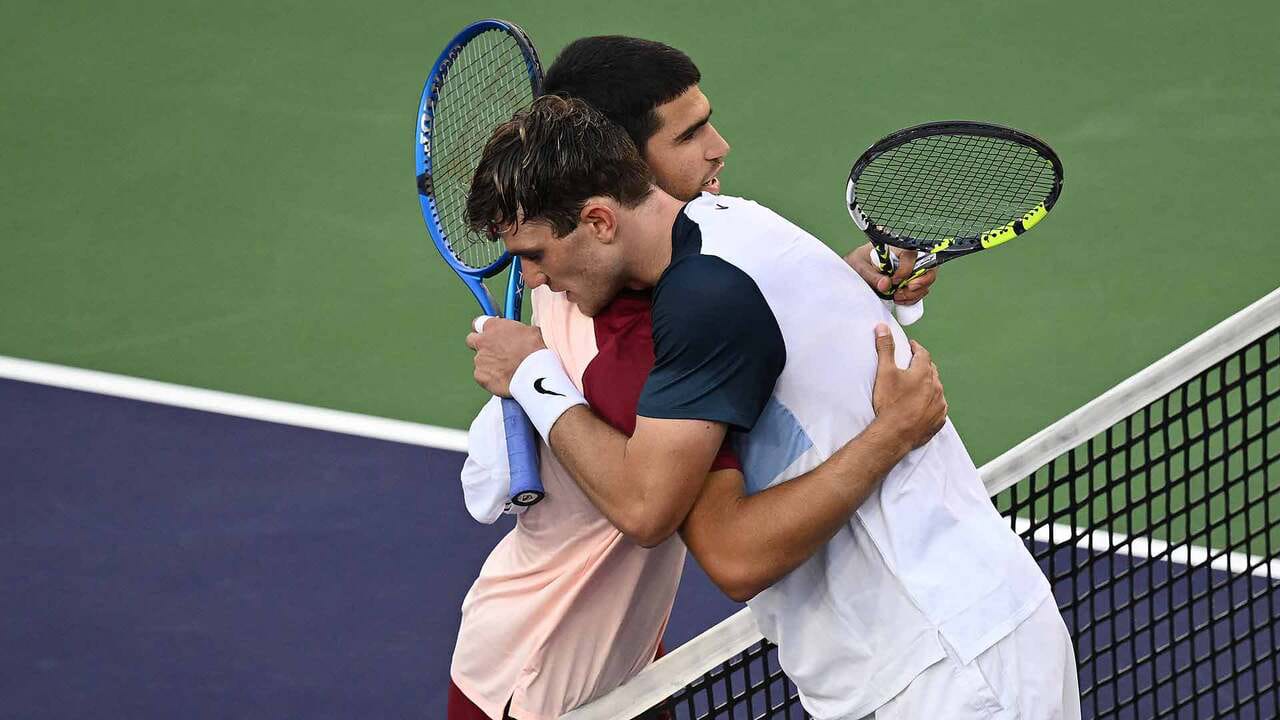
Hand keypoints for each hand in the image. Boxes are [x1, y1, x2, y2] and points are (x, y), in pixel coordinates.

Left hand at [465, 317, 546, 396]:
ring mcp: (480, 360)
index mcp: (494, 326)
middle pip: (472, 340)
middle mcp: (482, 341)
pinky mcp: (480, 376)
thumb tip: (521, 334)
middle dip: (480, 344)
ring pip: (480, 360)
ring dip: (489, 363)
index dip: (484, 329)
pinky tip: (503, 379)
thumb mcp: (531, 331)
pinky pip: (482, 376)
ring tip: (506, 369)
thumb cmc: (538, 351)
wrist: (536, 374)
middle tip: (494, 351)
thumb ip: (517, 331)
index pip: (478, 322)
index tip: (490, 333)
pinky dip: (490, 378)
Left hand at [844, 241, 937, 304]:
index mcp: (895, 247)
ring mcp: (911, 270)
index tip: (895, 281)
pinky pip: (921, 290)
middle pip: (928, 265)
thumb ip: (872, 276)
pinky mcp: (910, 282)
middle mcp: (907, 257)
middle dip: (920, 282)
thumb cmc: (858, 262)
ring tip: (897, 297)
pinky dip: (913, 298)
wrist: (855, 270)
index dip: (906, 269)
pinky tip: (900, 299)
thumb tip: (886, 284)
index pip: (910, 254)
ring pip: (927, 280)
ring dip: (915, 293)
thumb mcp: (860, 266)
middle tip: (903, 292)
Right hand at [870, 323, 946, 449]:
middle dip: (923, 366)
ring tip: (917, 388)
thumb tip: (882, 328)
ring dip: (928, 386)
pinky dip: (931, 404)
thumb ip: (885, 348)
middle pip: (931, 371)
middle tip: (913, 366)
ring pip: (936, 389)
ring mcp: (939, 404)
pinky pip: (937, 408)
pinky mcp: (939, 420)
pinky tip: (922, 407)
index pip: (923, 354)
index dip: (916, 348)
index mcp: (924, 373)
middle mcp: (936, 387)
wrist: (895, 433)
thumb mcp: (884, 372)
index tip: (911, 347)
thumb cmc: (890, 403)